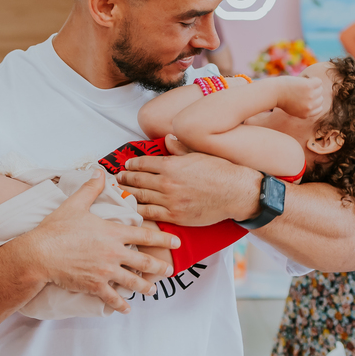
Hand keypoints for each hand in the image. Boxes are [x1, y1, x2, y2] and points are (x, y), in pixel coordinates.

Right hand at [25, 174, 179, 313]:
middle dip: (159, 267)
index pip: (144, 235)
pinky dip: (121, 304)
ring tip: (152, 290)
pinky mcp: (94, 285)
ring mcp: (105, 272)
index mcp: (112, 233)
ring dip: (144, 287)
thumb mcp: (74, 204)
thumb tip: (99, 172)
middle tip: (169, 270)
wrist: (40, 254)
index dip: (163, 238)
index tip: (176, 242)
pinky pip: (112, 298)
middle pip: (144, 262)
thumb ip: (91, 188)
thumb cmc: (56, 229)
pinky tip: (127, 309)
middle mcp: (113, 253)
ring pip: (132, 282)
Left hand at [119, 142, 258, 225]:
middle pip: (138, 181)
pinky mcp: (175, 216)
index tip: (126, 165)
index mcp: (171, 165)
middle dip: (125, 179)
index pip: (143, 163)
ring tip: (120, 193)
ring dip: (128, 195)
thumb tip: (168, 139)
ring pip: (141, 198)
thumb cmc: (221, 170)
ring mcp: (170, 201)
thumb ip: (180, 148)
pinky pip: (150, 215)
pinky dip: (138, 212)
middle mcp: (167, 182)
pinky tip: (132, 210)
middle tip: (118, 179)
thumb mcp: (199, 153)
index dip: (132, 164)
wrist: (236, 192)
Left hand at [273, 75, 325, 118]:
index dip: (314, 102)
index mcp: (306, 114)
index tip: (307, 97)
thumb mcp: (293, 109)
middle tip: (302, 89)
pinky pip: (318, 81)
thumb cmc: (280, 99)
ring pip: (320, 89)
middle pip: (320, 98)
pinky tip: (304, 79)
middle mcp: (310, 107)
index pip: (319, 108)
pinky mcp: (310, 86)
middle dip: (313, 93)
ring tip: (301, 84)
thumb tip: (314, 99)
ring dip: (312, 85)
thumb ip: (303, 108)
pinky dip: (312, 79)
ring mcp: (311, 96)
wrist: (273, 92)